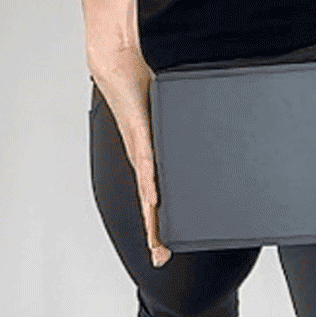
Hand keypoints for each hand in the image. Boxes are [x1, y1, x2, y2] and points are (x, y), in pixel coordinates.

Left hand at [90, 40, 171, 266]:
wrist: (116, 59)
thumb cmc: (136, 80)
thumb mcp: (166, 108)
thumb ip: (177, 120)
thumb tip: (199, 120)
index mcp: (148, 156)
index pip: (155, 195)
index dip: (159, 221)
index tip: (164, 244)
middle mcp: (141, 159)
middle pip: (149, 205)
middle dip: (154, 233)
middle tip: (160, 257)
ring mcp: (140, 150)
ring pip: (147, 195)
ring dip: (152, 221)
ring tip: (158, 244)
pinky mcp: (139, 137)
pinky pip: (147, 167)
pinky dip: (151, 187)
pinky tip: (155, 203)